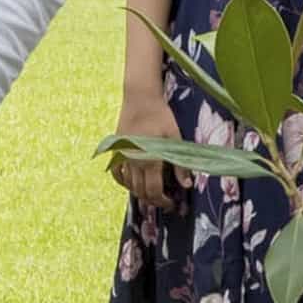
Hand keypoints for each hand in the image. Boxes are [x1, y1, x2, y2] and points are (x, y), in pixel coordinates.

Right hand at [111, 93, 190, 210]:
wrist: (140, 98)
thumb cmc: (161, 116)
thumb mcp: (175, 138)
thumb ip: (180, 164)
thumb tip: (186, 185)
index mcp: (149, 160)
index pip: (154, 191)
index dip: (163, 202)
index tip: (171, 204)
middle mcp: (134, 162)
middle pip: (141, 191)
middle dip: (153, 200)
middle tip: (165, 200)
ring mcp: (123, 156)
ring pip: (129, 185)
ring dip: (140, 193)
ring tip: (152, 193)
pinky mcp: (116, 150)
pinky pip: (117, 173)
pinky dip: (124, 182)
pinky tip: (132, 183)